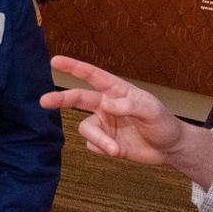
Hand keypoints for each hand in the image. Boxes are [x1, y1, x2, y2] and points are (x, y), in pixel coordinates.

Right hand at [40, 56, 212, 187]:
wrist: (169, 148)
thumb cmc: (163, 123)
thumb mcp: (152, 111)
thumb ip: (129, 105)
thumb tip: (106, 104)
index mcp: (116, 91)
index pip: (92, 76)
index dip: (73, 67)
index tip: (55, 61)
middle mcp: (106, 105)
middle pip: (77, 99)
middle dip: (60, 99)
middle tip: (43, 101)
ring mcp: (104, 124)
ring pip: (86, 129)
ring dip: (99, 140)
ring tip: (116, 150)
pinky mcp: (104, 143)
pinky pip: (93, 146)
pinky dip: (104, 149)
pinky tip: (119, 150)